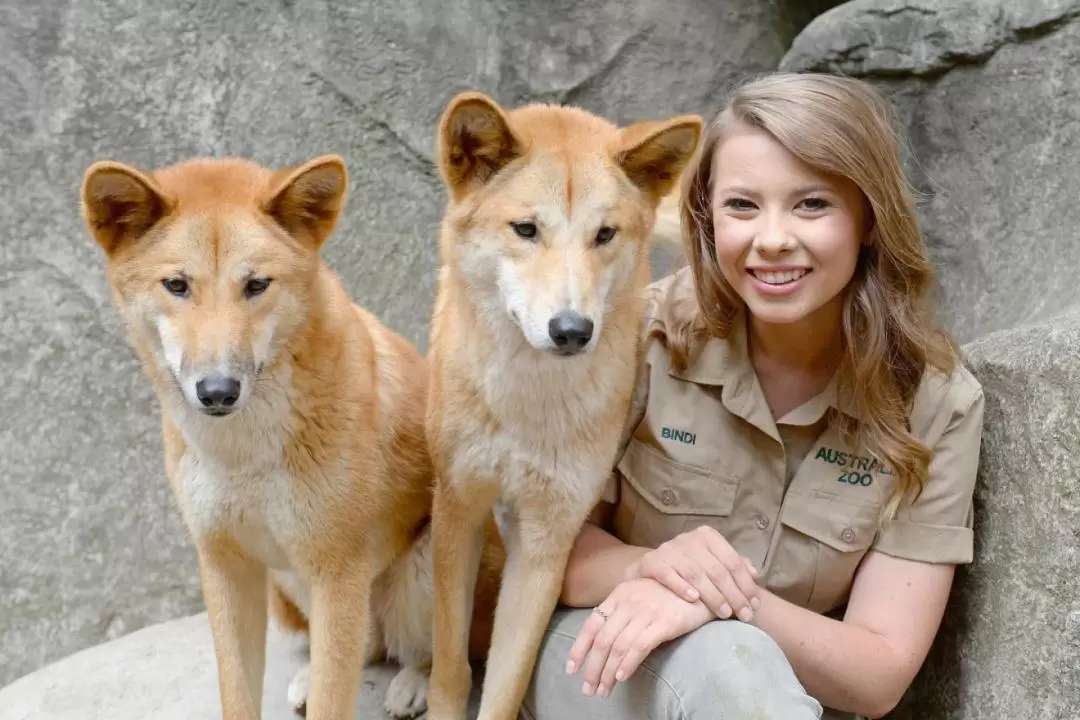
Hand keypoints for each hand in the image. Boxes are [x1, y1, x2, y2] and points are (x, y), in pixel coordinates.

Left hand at [565, 577, 712, 697]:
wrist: (701, 581)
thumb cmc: (669, 592)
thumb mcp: (640, 595)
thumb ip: (622, 613)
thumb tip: (604, 642)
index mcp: (619, 595)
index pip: (591, 625)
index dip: (579, 648)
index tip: (571, 669)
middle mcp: (629, 603)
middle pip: (603, 641)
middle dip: (593, 668)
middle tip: (589, 689)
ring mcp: (646, 612)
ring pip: (618, 646)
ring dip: (608, 672)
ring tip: (605, 690)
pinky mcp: (665, 622)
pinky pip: (640, 646)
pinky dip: (628, 664)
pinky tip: (622, 677)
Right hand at [626, 525, 760, 621]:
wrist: (650, 570)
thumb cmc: (688, 569)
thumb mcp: (711, 565)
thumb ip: (732, 568)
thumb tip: (755, 574)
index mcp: (707, 536)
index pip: (732, 560)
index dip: (745, 584)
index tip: (754, 606)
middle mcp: (688, 539)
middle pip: (716, 569)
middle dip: (733, 594)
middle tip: (744, 615)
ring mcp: (669, 549)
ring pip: (695, 573)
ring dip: (712, 595)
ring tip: (724, 614)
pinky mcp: (651, 561)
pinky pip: (667, 573)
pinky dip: (681, 586)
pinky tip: (693, 599)